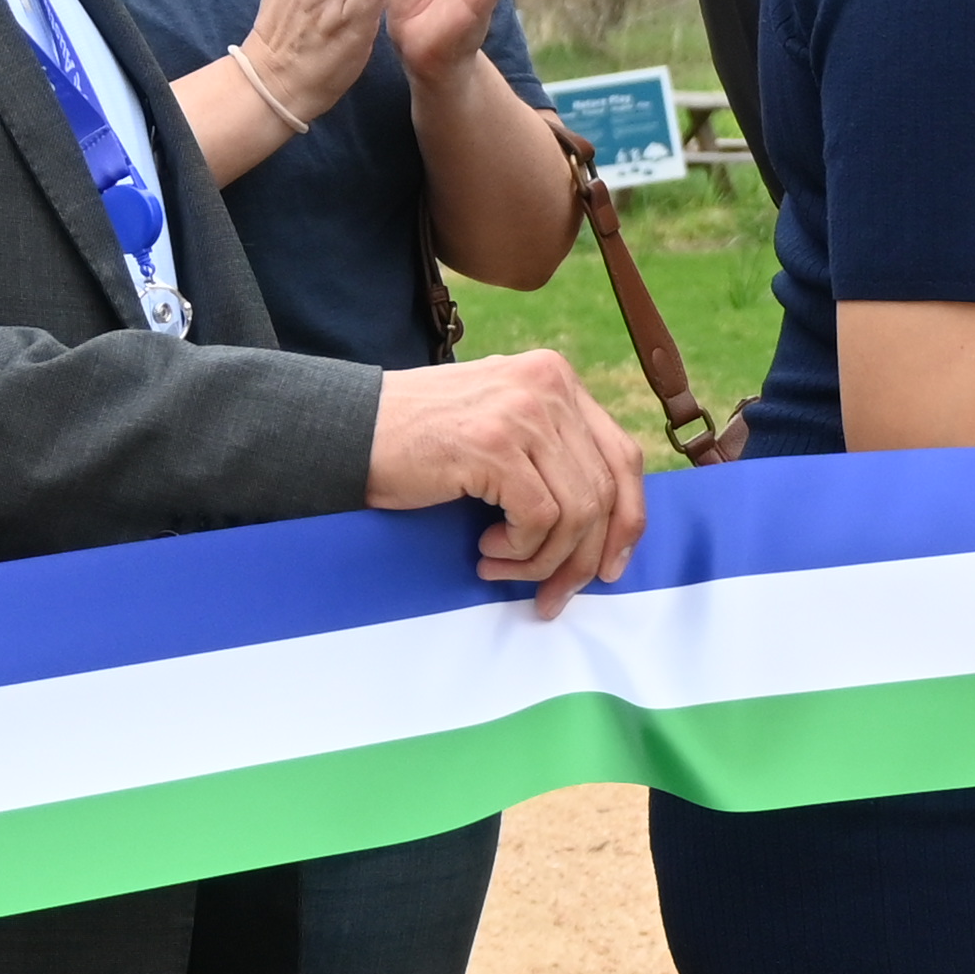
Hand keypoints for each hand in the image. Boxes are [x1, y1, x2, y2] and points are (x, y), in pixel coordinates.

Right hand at [368, 349, 648, 604]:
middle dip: (586, 557)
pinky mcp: (494, 444)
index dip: (627, 520)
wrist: (347, 429)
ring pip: (576, 511)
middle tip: (556, 595)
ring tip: (502, 568)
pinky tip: (485, 551)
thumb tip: (608, 525)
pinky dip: (519, 550)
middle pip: (605, 490)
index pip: (622, 456)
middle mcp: (549, 385)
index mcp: (557, 377)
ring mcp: (523, 412)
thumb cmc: (422, 441)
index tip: (611, 567)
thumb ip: (553, 452)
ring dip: (543, 559)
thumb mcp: (504, 427)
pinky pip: (539, 518)